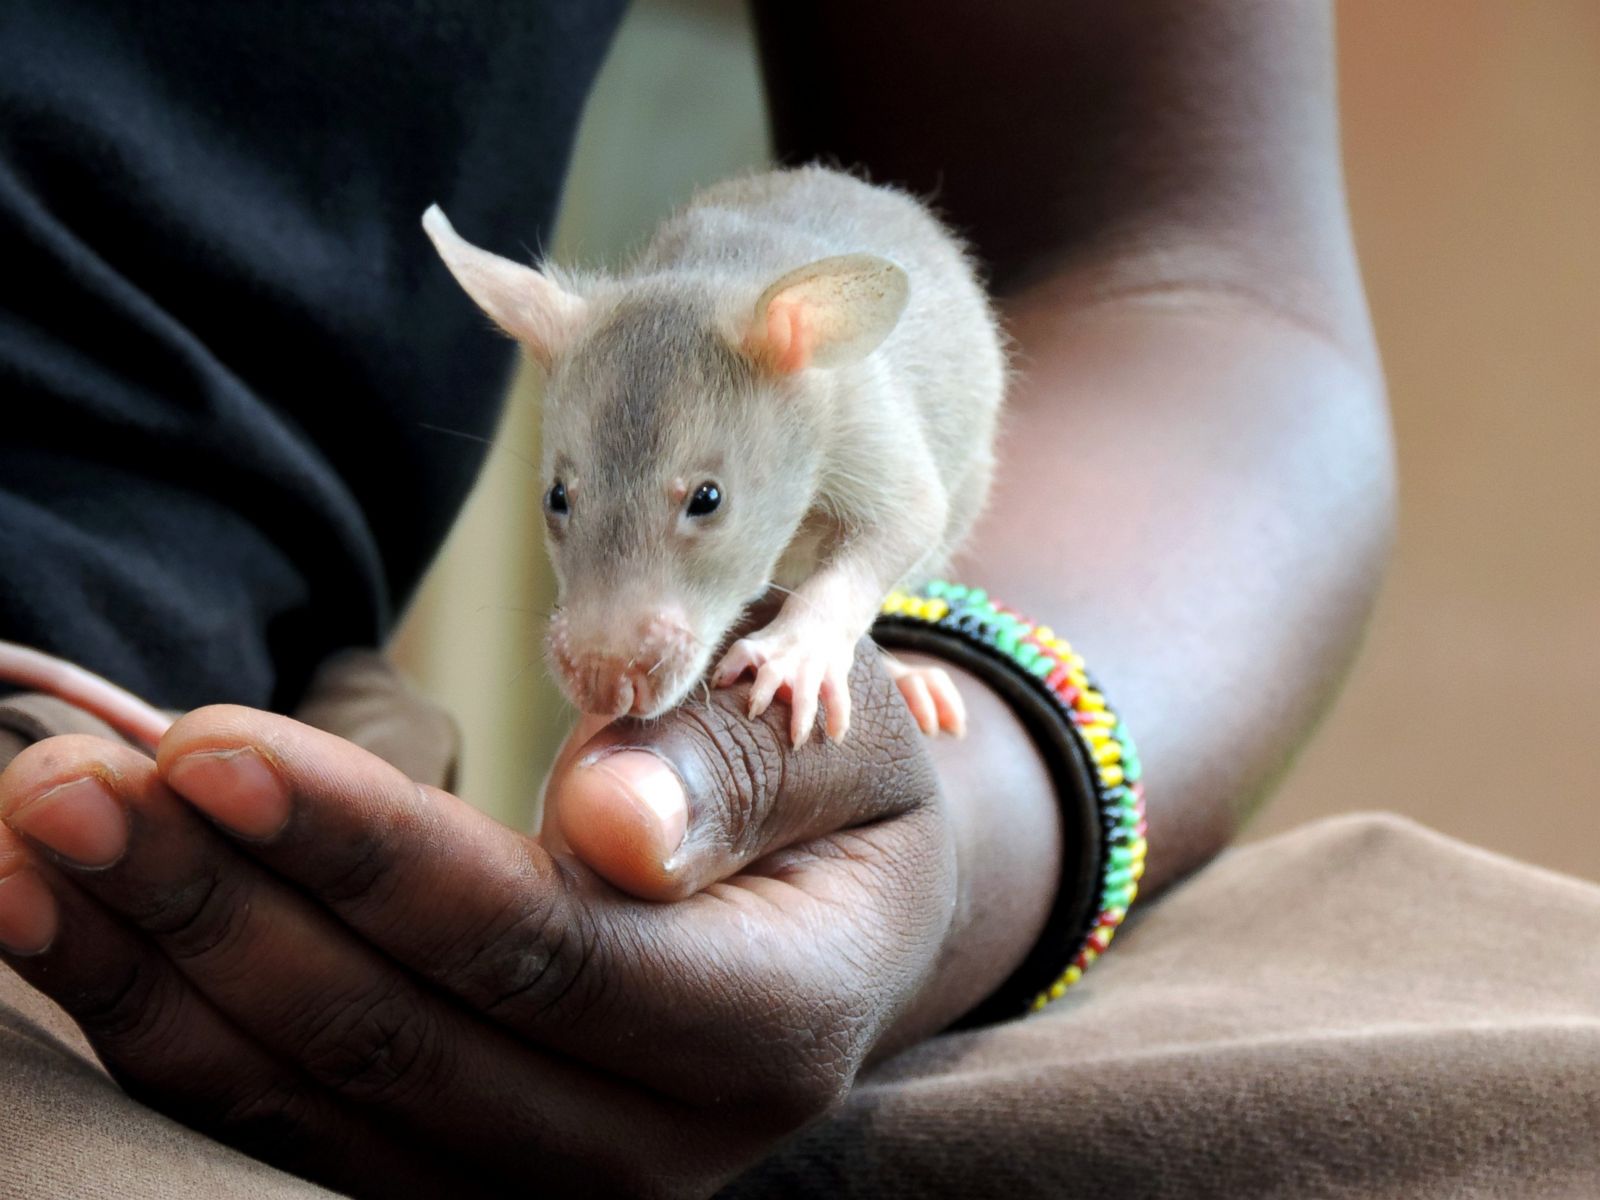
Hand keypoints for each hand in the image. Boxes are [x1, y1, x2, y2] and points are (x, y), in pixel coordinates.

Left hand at [0, 646, 959, 1197]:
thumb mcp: (832, 741)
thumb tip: (612, 832)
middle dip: (223, 907)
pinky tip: (81, 931)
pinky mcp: (471, 1183)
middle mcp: (663, 1149)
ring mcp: (559, 1191)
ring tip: (41, 840)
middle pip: (404, 1043)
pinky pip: (293, 1133)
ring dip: (161, 973)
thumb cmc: (836, 801)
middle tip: (73, 780)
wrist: (841, 918)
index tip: (212, 748)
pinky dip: (171, 1033)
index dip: (369, 855)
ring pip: (320, 1110)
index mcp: (773, 1026)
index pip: (542, 951)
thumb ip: (733, 770)